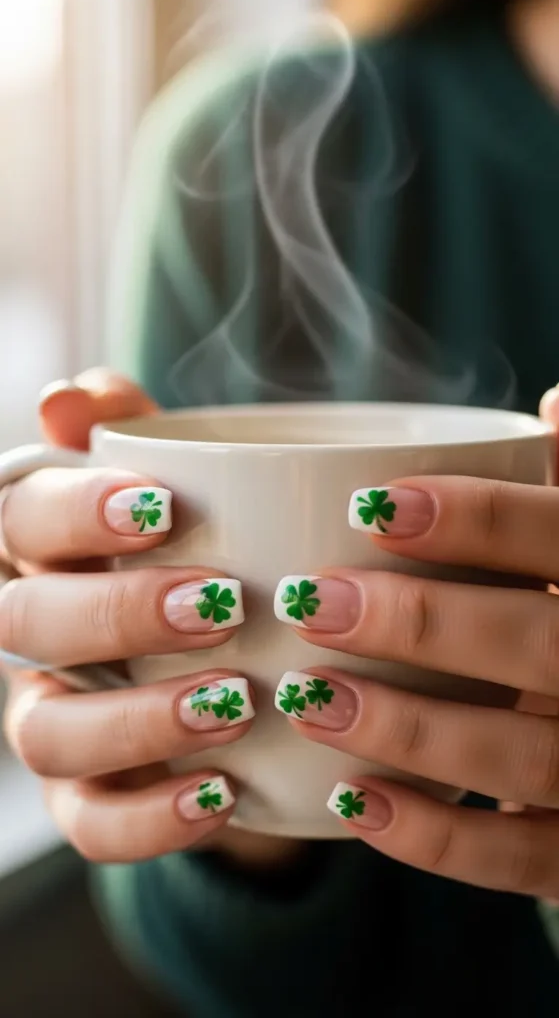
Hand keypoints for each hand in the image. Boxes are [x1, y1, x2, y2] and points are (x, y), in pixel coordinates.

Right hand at [0, 370, 258, 862]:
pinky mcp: (84, 796)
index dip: (74, 511)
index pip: (18, 519)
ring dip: (138, 722)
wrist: (228, 654)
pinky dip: (153, 817)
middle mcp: (30, 636)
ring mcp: (50, 718)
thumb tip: (69, 396)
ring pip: (46, 735)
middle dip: (118, 614)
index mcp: (40, 547)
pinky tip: (225, 793)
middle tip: (223, 602)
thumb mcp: (181, 477)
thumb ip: (133, 430)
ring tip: (237, 701)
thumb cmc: (198, 546)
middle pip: (25, 627)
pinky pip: (91, 824)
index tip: (162, 505)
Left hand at [273, 396, 558, 898]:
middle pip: (540, 646)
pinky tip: (351, 802)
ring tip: (307, 700)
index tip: (367, 506)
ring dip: (409, 731)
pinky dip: (439, 839)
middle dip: (423, 623)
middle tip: (310, 602)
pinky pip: (525, 859)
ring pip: (528, 756)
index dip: (477, 520)